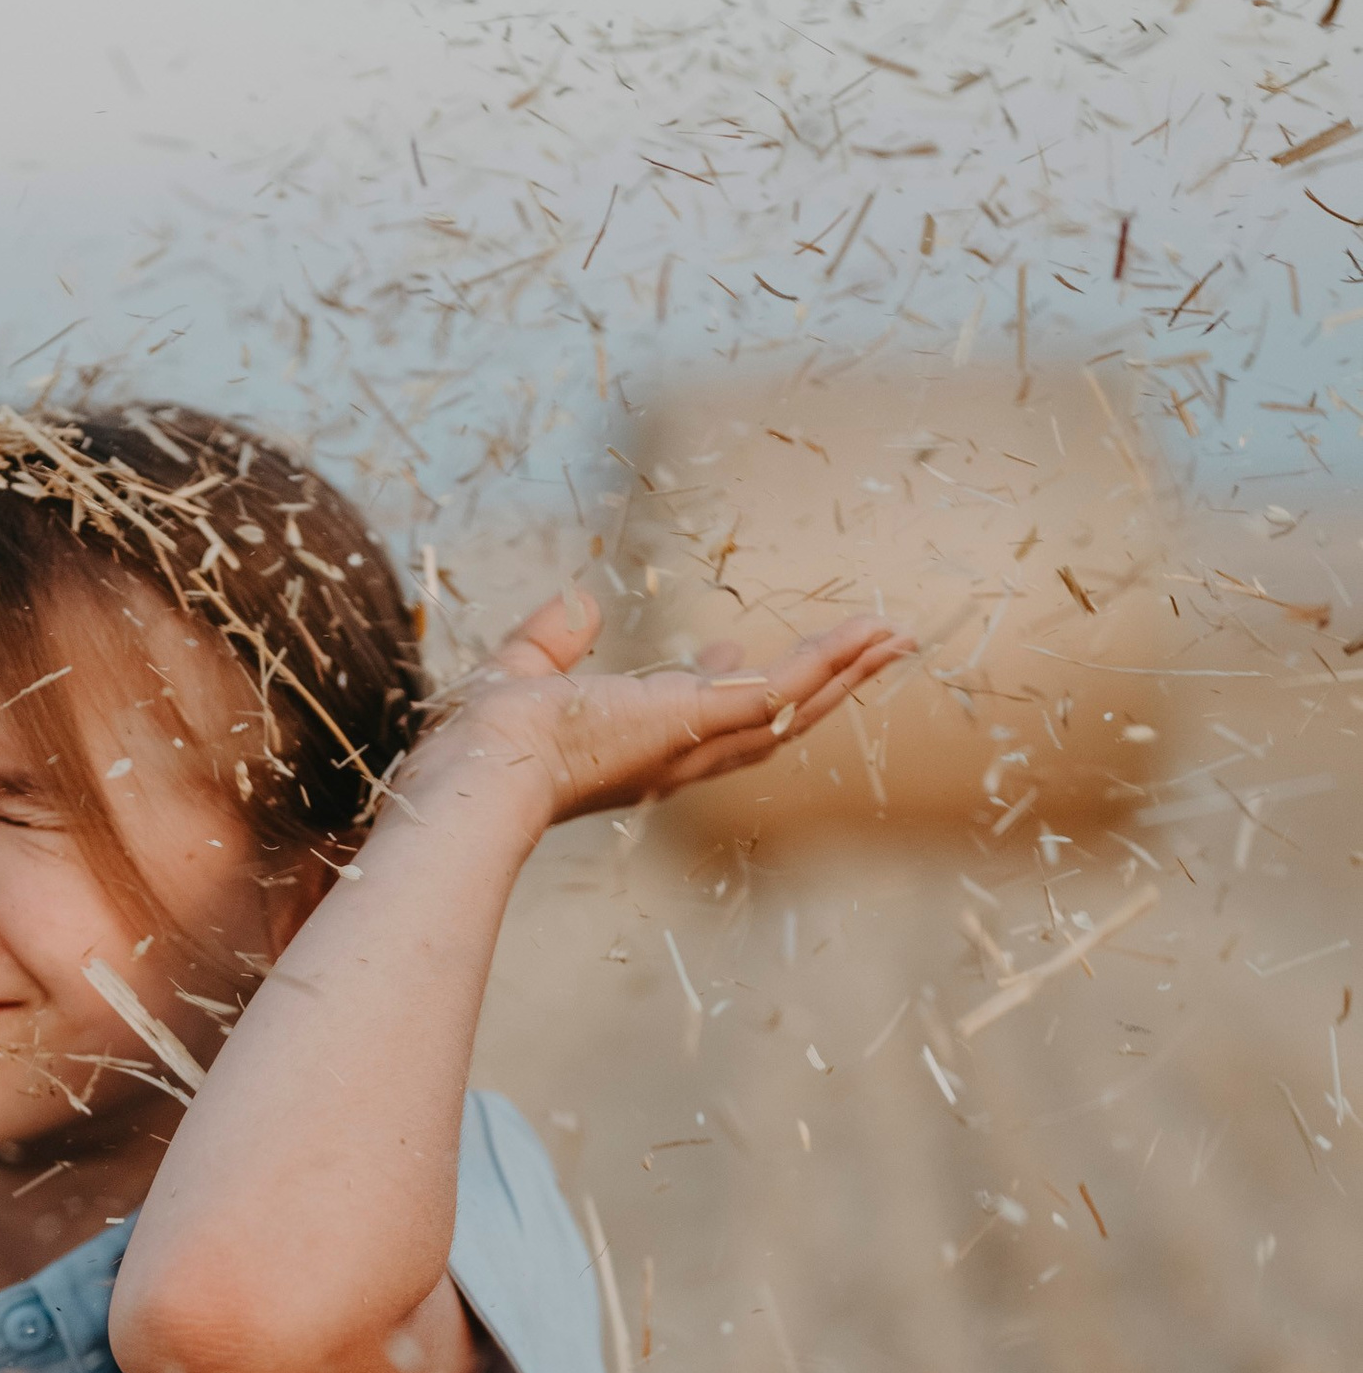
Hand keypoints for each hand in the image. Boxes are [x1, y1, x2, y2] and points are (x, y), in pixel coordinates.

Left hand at [441, 593, 910, 828]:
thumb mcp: (523, 671)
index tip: (728, 649)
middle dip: (817, 687)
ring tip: (891, 639)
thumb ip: (552, 639)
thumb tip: (579, 603)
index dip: (718, 682)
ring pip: (790, 706)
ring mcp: (695, 741)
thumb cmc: (485, 741)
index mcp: (634, 745)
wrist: (481, 769)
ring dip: (844, 671)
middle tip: (861, 652)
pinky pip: (782, 688)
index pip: (693, 717)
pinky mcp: (703, 721)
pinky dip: (830, 661)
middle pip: (766, 721)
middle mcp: (675, 754)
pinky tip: (868, 633)